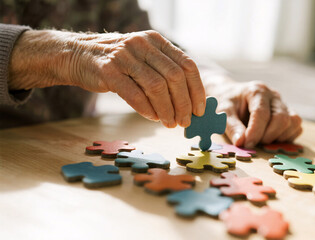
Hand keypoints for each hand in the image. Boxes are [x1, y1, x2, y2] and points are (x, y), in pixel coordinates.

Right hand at [9, 30, 205, 127]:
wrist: (77, 55)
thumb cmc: (118, 63)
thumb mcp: (143, 58)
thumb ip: (164, 73)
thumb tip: (187, 103)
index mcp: (156, 41)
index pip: (187, 65)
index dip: (197, 90)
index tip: (199, 110)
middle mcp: (143, 44)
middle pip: (174, 77)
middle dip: (183, 104)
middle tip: (184, 122)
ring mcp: (125, 56)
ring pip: (156, 87)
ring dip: (167, 110)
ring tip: (169, 123)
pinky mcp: (108, 71)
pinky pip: (134, 94)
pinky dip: (147, 109)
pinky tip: (152, 117)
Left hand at [215, 81, 301, 147]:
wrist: (232, 95)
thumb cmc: (227, 103)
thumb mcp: (223, 112)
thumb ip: (231, 126)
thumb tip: (241, 142)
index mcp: (256, 91)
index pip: (261, 113)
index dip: (255, 131)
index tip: (247, 144)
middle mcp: (273, 95)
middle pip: (281, 118)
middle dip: (268, 136)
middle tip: (253, 143)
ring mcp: (283, 104)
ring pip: (293, 122)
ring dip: (279, 137)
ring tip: (261, 140)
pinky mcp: (288, 113)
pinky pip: (296, 126)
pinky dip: (287, 136)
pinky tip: (271, 138)